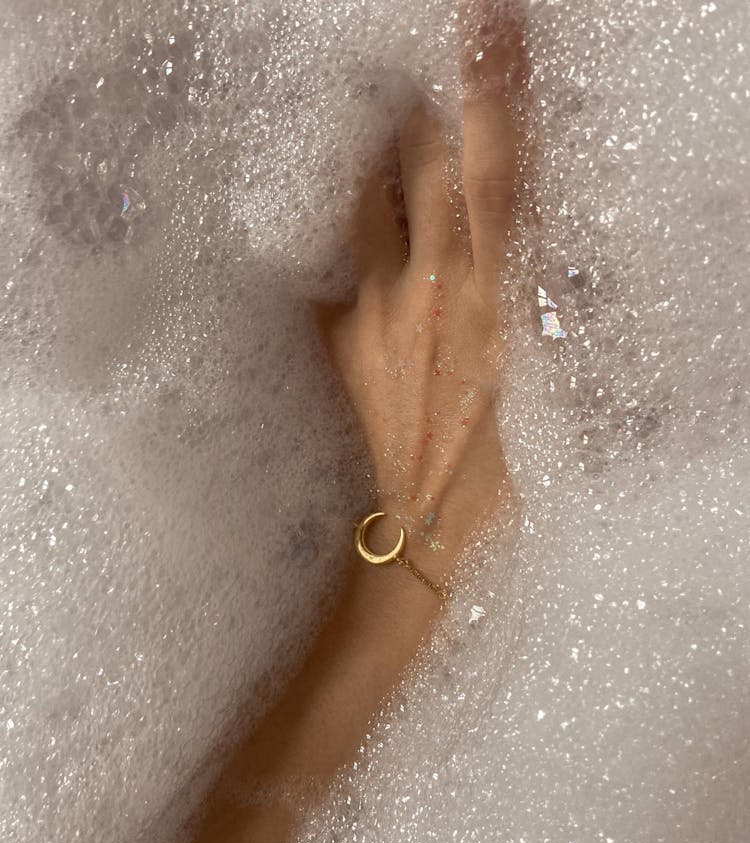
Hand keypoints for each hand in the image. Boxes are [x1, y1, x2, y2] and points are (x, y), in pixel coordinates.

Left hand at [316, 24, 523, 581]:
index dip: (493, 91)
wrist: (425, 513)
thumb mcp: (532, 362)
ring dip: (380, 178)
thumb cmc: (496, 451)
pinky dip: (358, 256)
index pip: (497, 167)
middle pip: (417, 161)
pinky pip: (341, 264)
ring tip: (390, 187)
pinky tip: (374, 289)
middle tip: (421, 116)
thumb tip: (495, 231)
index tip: (488, 32)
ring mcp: (374, 304)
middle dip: (419, 125)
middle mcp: (431, 285)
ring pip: (367, 200)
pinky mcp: (336, 329)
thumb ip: (514, 285)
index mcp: (497, 293)